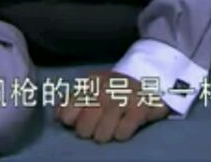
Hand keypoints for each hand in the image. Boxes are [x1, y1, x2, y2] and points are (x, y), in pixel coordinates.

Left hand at [54, 70, 170, 142]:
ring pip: (102, 133)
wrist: (152, 75)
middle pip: (84, 126)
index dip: (70, 121)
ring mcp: (123, 98)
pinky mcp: (140, 108)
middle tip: (94, 129)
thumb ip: (73, 100)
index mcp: (90, 83)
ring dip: (103, 135)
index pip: (68, 111)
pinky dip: (120, 135)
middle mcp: (105, 89)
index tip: (75, 122)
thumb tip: (57, 117)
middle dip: (87, 132)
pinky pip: (122, 133)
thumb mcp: (93, 87)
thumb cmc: (116, 88)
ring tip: (108, 131)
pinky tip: (123, 127)